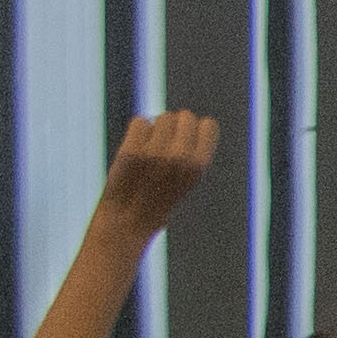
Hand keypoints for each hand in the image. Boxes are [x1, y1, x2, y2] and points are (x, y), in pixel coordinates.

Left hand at [100, 109, 222, 236]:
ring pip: (161, 117)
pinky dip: (137, 131)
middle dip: (175, 126)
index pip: (208, 124)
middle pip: (184, 116)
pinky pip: (140, 121)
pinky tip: (135, 147)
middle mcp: (180, 157)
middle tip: (163, 145)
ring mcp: (155, 153)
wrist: (128, 221)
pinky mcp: (131, 151)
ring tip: (148, 148)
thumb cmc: (158, 199)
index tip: (185, 142)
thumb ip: (189, 150)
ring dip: (155, 128)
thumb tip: (183, 116)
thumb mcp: (186, 178)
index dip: (196, 130)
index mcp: (199, 165)